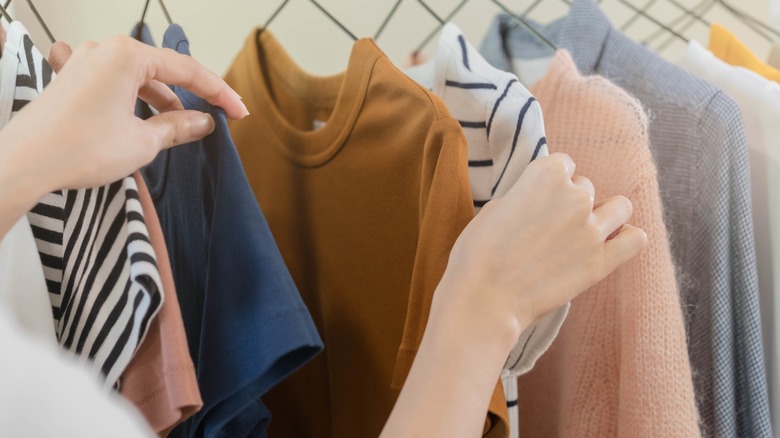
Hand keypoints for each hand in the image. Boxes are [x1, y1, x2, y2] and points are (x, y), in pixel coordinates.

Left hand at [0, 36, 247, 237]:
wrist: (24, 163)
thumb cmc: (78, 148)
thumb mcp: (142, 141)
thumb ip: (178, 127)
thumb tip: (203, 122)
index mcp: (126, 56)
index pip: (187, 70)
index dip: (219, 93)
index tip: (239, 112)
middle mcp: (105, 51)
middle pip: (164, 71)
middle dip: (192, 97)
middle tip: (216, 119)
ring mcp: (86, 64)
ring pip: (141, 79)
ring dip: (164, 103)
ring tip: (181, 131)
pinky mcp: (74, 81)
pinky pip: (119, 86)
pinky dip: (139, 103)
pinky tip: (149, 126)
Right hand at [434, 152, 646, 350]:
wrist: (484, 298)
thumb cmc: (478, 254)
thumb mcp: (493, 208)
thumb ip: (524, 196)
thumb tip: (537, 201)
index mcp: (546, 174)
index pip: (564, 164)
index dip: (550, 183)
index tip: (539, 201)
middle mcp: (575, 196)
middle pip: (586, 187)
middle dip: (571, 203)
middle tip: (551, 227)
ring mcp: (592, 229)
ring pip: (620, 207)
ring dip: (605, 214)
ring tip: (586, 231)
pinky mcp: (602, 262)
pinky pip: (635, 240)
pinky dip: (627, 239)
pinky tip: (612, 245)